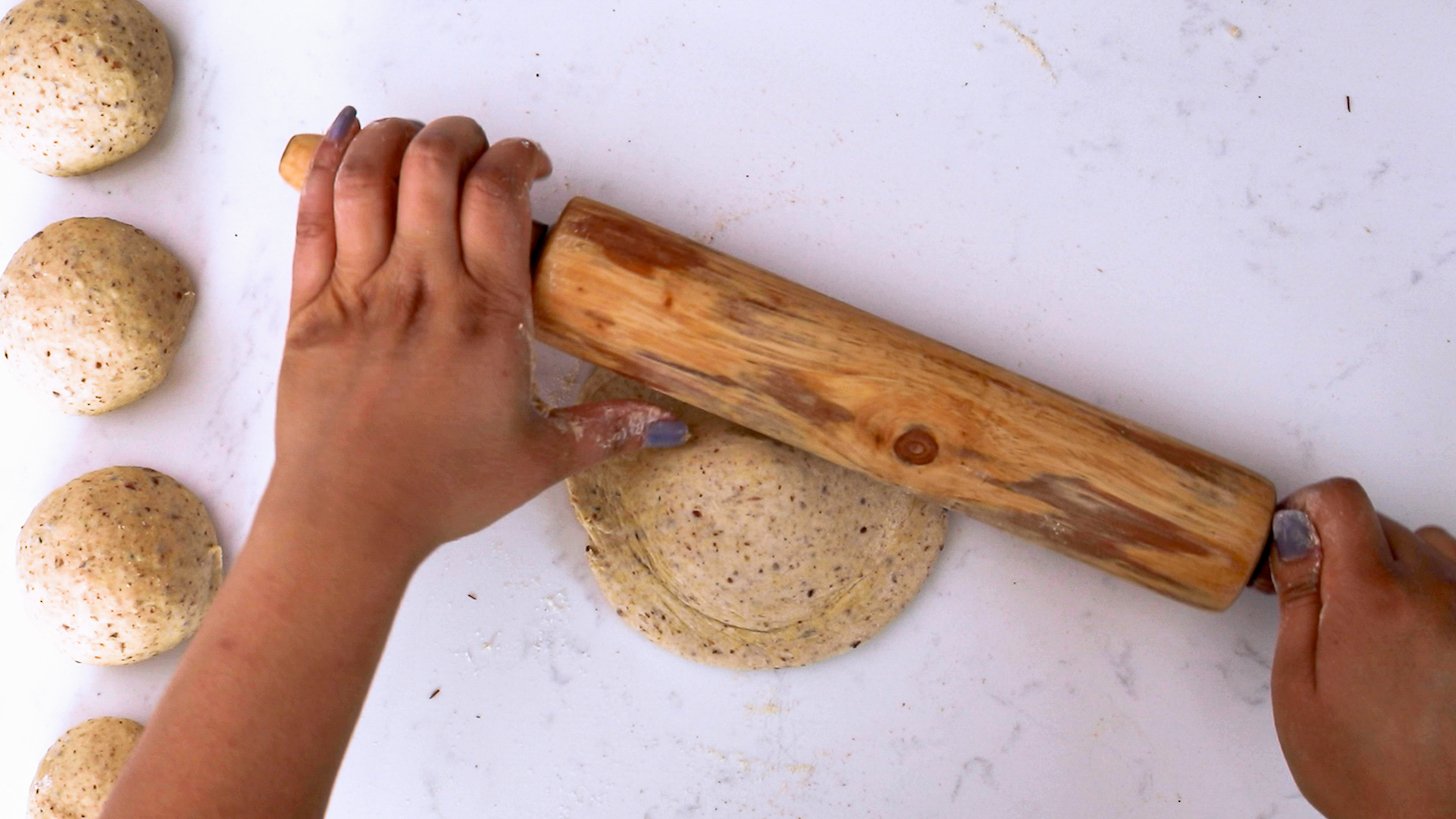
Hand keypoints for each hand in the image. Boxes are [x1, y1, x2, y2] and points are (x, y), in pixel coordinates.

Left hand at [277, 107, 685, 560]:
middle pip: (436, 163)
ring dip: (396, 136)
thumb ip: (607, 429)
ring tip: (417, 138)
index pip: (501, 194)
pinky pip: (312, 212)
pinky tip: (346, 136)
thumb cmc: (441, 490)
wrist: (349, 519)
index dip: (517, 156)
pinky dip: (325, 162)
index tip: (530, 165)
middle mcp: (423, 286)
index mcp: (487, 315)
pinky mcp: (309, 302)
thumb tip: (668, 425)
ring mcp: (360, 288)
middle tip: (476, 150)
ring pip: (370, 174)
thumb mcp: (540, 460)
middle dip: (461, 134)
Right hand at [1269, 478, 1455, 817]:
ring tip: (1366, 619)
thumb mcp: (1298, 682)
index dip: (1305, 507)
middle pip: (1378, 522)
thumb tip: (1295, 532)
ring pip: (1424, 543)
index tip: (1289, 539)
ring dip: (1389, 562)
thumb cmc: (1365, 769)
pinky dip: (1430, 584)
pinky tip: (1409, 628)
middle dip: (1338, 546)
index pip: (1342, 500)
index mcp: (1373, 600)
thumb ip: (1299, 596)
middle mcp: (1434, 594)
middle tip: (1315, 599)